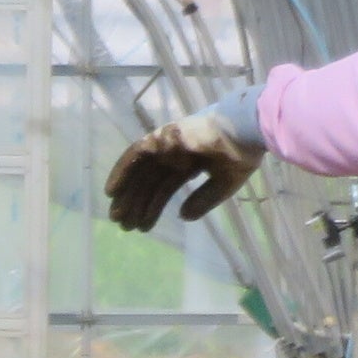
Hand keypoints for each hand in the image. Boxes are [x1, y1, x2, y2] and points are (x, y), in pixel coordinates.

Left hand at [105, 108, 266, 231]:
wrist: (246, 130)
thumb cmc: (241, 154)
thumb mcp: (224, 184)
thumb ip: (204, 200)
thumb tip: (183, 216)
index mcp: (191, 162)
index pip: (166, 187)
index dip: (153, 207)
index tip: (141, 227)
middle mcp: (175, 153)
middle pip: (149, 182)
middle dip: (136, 204)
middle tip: (124, 226)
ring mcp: (166, 144)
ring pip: (139, 171)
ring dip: (126, 192)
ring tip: (116, 217)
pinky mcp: (160, 137)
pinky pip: (134, 154)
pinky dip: (121, 171)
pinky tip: (111, 191)